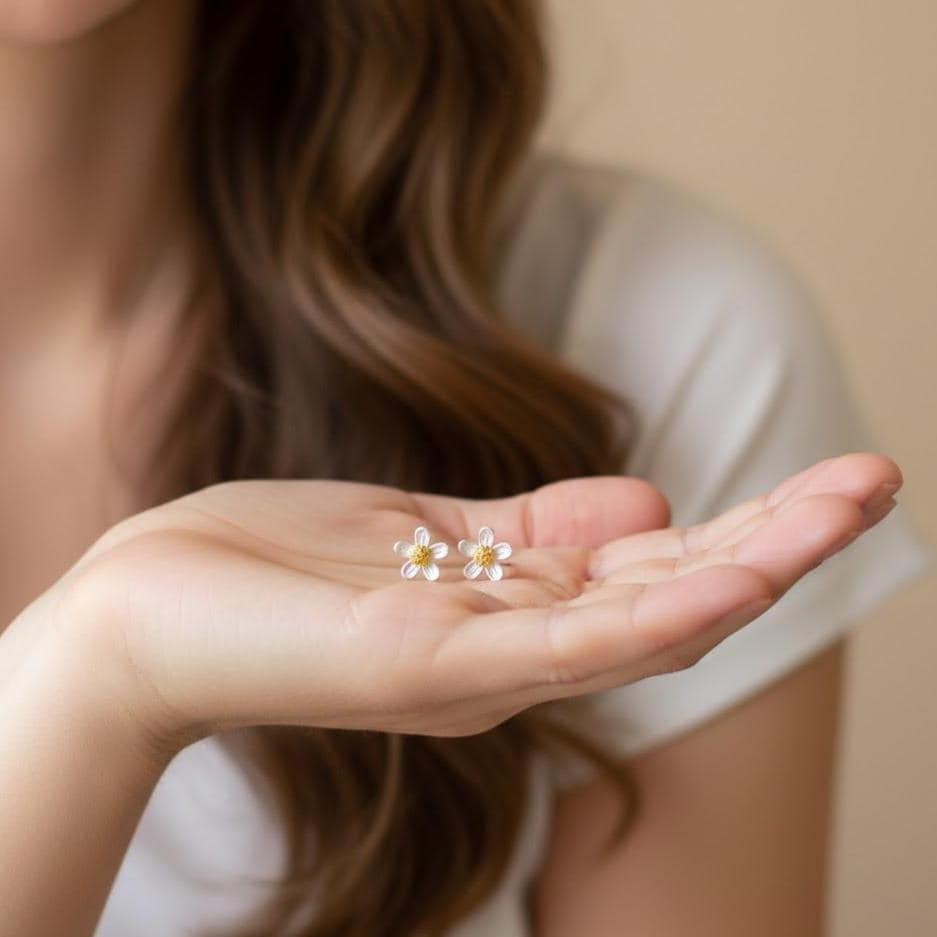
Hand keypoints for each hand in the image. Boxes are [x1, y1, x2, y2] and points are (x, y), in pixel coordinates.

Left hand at [23, 452, 900, 749]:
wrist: (155, 604)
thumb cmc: (283, 562)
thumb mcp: (423, 529)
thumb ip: (534, 530)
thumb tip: (648, 497)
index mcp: (514, 604)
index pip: (651, 566)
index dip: (741, 528)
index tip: (826, 485)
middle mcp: (513, 644)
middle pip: (667, 591)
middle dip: (775, 542)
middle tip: (877, 486)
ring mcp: (475, 663)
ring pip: (634, 620)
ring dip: (741, 569)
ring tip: (843, 518)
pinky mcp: (424, 665)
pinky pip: (555, 643)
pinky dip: (645, 614)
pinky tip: (721, 582)